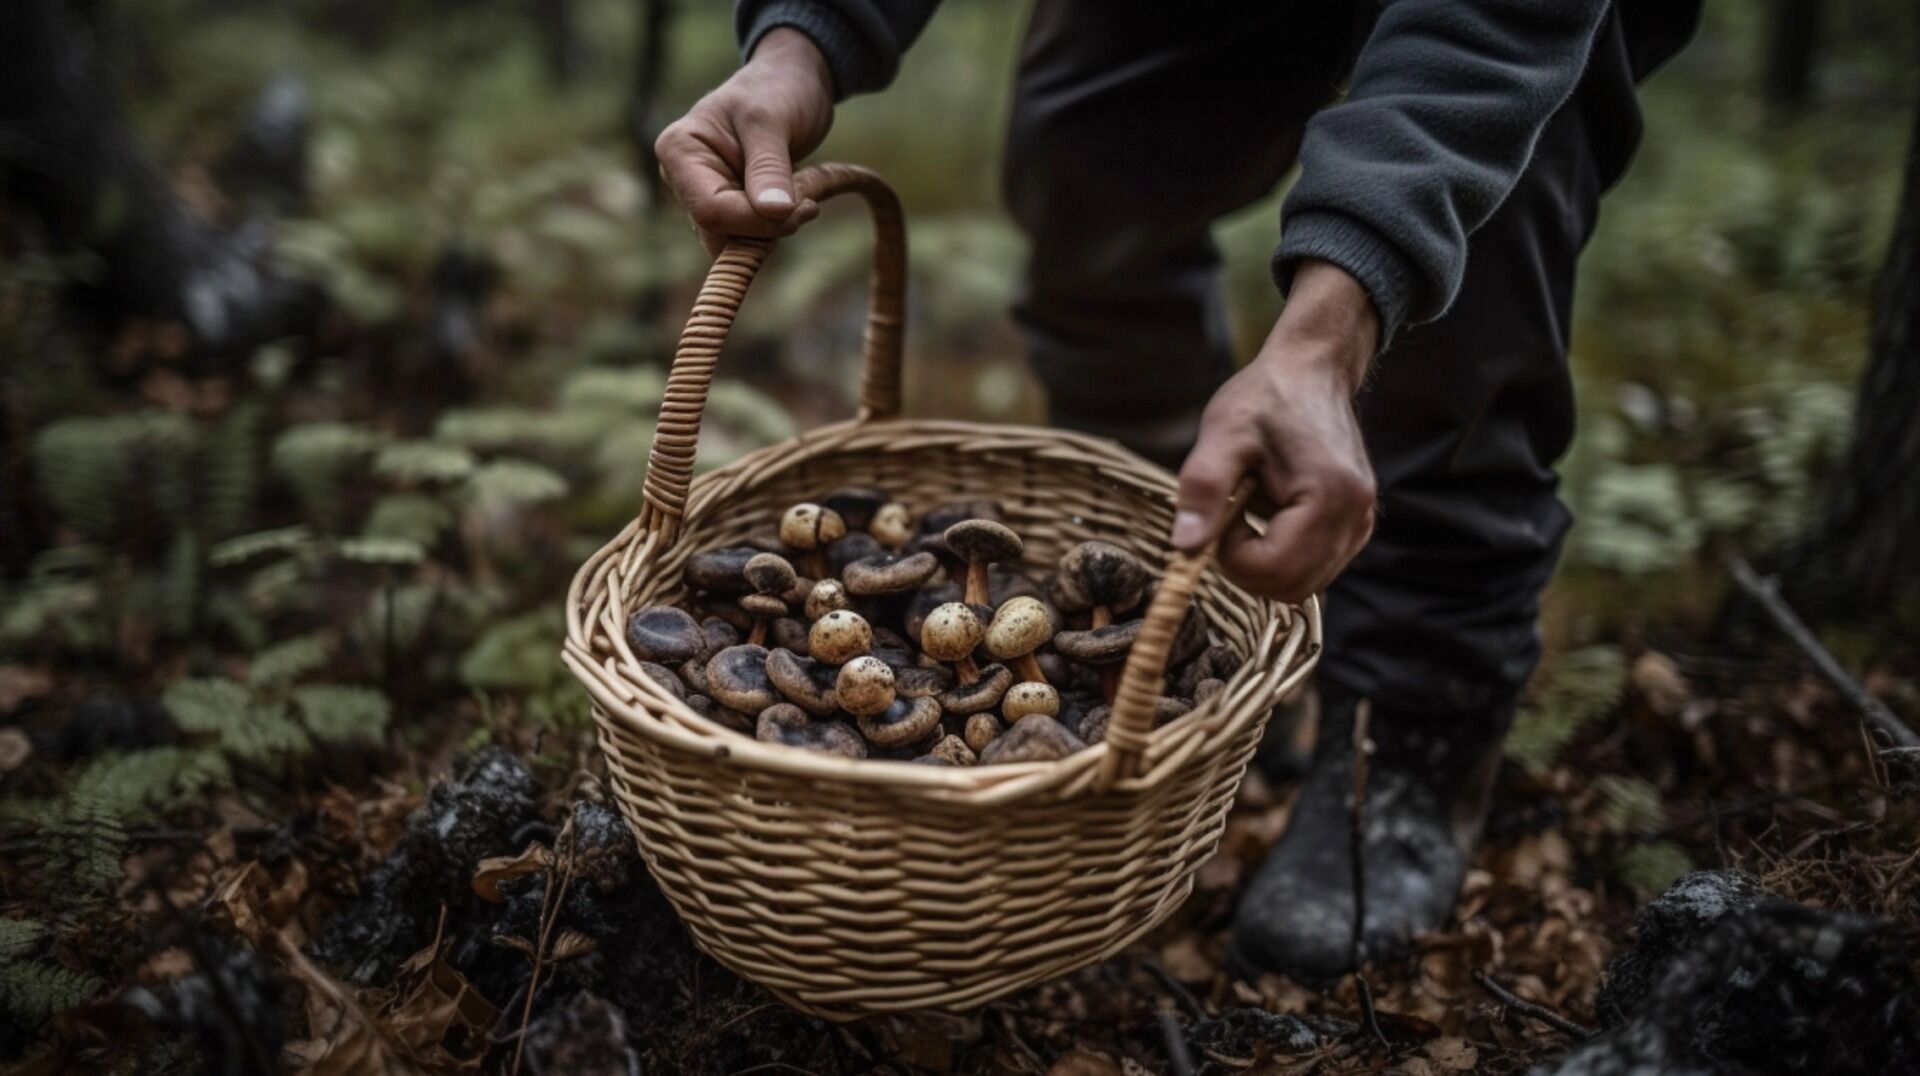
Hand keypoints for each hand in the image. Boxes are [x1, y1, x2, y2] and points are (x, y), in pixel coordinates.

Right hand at [654, 28, 835, 255]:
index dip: (757, 221)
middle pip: (719, 233)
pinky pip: (750, 235)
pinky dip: (778, 225)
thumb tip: (773, 212)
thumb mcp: (772, 121)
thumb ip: (769, 167)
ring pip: (735, 241)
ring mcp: (706, 194)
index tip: (804, 208)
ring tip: (804, 194)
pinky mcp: (730, 206)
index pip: (710, 211)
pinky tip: (798, 200)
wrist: (793, 82)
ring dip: (775, 228)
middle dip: (765, 228)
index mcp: (679, 151)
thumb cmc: (778, 89)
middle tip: (808, 204)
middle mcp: (684, 178)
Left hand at [1172, 260, 1379, 601]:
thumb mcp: (1223, 434)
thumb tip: (1184, 547)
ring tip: (1248, 511)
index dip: (1232, 556)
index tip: (1220, 514)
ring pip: (1304, 585)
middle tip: (1228, 518)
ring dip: (1264, 563)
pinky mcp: (1356, 525)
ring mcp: (1361, 524)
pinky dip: (1283, 557)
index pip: (1274, 570)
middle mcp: (1356, 517)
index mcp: (1329, 496)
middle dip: (1247, 566)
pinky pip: (1315, 568)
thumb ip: (1203, 489)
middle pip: (1291, 588)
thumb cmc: (1265, 398)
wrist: (1311, 371)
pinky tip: (1268, 516)